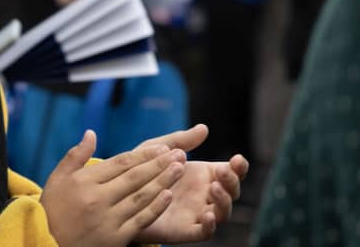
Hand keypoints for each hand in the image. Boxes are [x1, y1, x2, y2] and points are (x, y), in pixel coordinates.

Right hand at [40, 130, 185, 246]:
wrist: (47, 244)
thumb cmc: (52, 209)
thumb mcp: (57, 179)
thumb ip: (75, 155)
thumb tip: (91, 133)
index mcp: (84, 182)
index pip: (120, 163)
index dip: (144, 154)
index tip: (162, 147)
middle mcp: (98, 199)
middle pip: (135, 178)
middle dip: (160, 164)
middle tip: (179, 153)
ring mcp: (108, 219)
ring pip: (142, 197)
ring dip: (163, 182)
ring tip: (180, 169)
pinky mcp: (116, 238)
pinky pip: (141, 219)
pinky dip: (156, 207)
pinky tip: (168, 196)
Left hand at [130, 125, 250, 243]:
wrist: (119, 195)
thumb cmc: (140, 170)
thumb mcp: (158, 150)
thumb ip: (180, 141)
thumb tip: (204, 128)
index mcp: (204, 175)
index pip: (231, 172)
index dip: (239, 167)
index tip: (237, 159)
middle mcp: (204, 195)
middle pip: (232, 192)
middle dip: (232, 181)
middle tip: (222, 172)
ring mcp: (197, 213)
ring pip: (223, 212)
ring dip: (224, 201)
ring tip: (214, 188)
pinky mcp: (185, 230)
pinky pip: (205, 232)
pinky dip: (211, 225)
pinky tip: (207, 214)